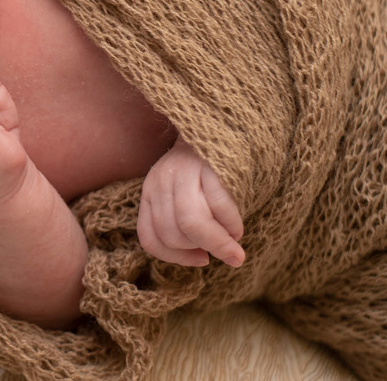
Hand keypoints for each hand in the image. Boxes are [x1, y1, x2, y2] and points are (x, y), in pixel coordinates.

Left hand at [137, 136, 245, 267]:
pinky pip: (219, 206)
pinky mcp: (209, 166)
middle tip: (223, 251)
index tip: (200, 259)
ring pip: (191, 223)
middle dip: (200, 250)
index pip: (149, 238)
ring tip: (233, 246)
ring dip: (216, 243)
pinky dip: (231, 225)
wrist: (217, 126)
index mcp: (150, 191)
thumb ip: (182, 223)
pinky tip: (237, 227)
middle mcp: (161, 181)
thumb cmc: (203, 171)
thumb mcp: (181, 194)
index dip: (174, 258)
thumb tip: (203, 258)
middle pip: (172, 234)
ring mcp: (184, 172)